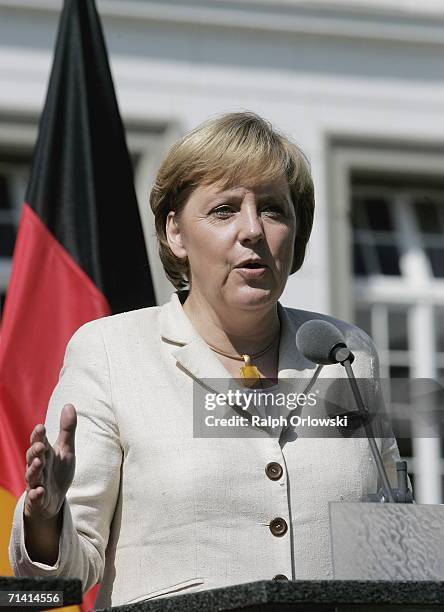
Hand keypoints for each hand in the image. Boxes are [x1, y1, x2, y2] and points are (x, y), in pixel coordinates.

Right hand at [24, 404, 76, 521]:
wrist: (52, 500)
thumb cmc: (57, 471)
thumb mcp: (66, 449)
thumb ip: (67, 429)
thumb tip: (69, 404)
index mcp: (44, 453)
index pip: (38, 442)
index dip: (39, 435)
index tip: (41, 427)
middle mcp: (37, 466)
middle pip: (32, 457)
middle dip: (35, 451)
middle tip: (40, 446)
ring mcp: (36, 483)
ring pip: (32, 476)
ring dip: (35, 469)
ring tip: (40, 463)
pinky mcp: (38, 499)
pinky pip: (35, 497)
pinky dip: (36, 494)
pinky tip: (40, 491)